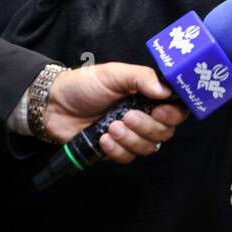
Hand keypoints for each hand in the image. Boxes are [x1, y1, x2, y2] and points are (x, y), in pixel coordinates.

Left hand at [43, 63, 188, 162]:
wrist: (54, 104)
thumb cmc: (85, 84)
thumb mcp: (115, 74)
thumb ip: (142, 78)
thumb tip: (166, 90)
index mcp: (149, 97)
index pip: (177, 110)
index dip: (174, 114)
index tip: (160, 111)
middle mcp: (145, 117)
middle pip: (165, 132)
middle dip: (147, 127)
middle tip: (127, 116)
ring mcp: (130, 135)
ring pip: (148, 147)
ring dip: (131, 139)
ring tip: (110, 127)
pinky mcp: (115, 149)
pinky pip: (127, 157)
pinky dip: (116, 149)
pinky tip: (102, 138)